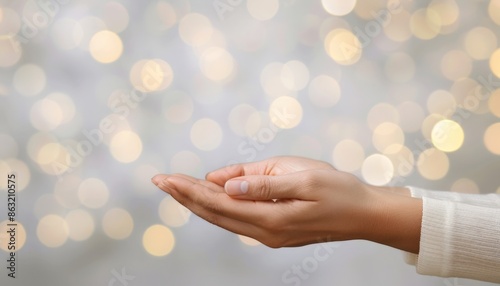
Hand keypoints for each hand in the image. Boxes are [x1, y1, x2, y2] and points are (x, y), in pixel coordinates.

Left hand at [152, 156, 421, 252]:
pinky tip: (209, 197)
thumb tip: (224, 185)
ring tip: (177, 187)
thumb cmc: (338, 189)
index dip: (189, 189)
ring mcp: (270, 235)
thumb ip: (262, 182)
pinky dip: (219, 207)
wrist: (364, 214)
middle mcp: (265, 232)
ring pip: (224, 218)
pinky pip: (238, 219)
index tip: (165, 178)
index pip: (218, 203)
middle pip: (215, 213)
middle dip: (186, 196)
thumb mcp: (302, 177)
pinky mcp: (275, 231)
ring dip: (199, 202)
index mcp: (270, 217)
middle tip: (160, 180)